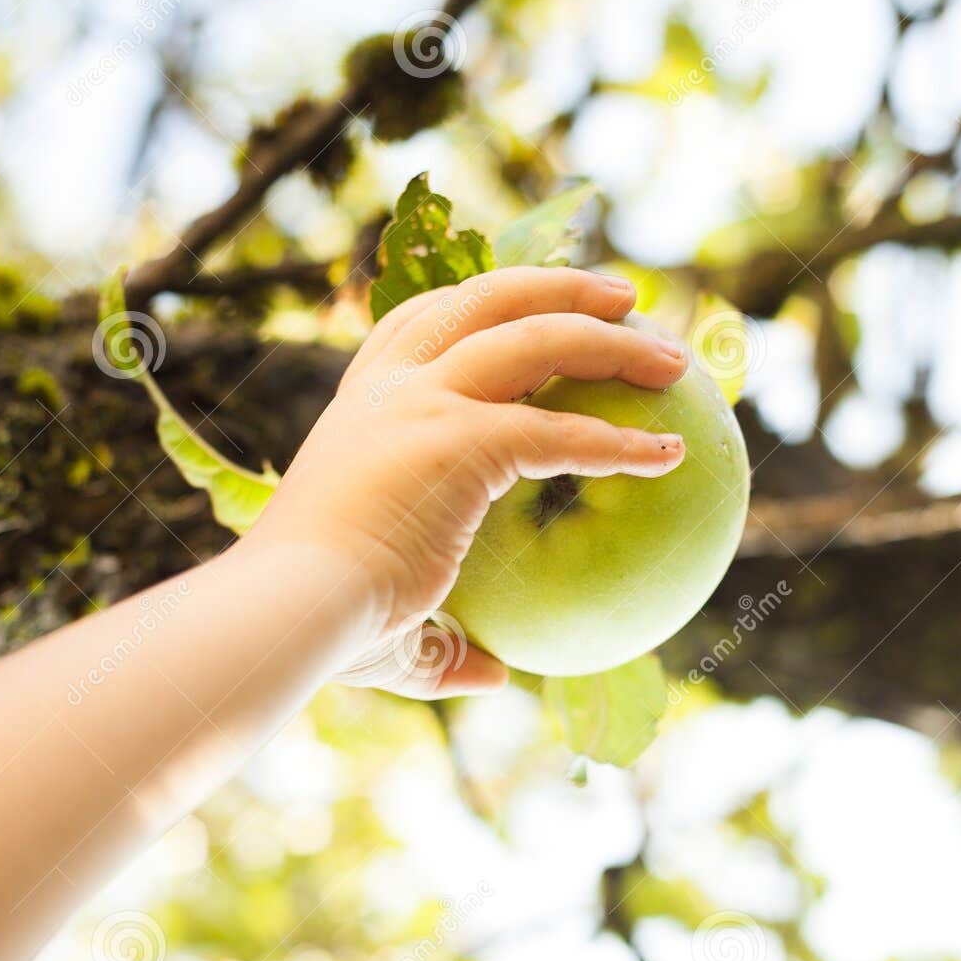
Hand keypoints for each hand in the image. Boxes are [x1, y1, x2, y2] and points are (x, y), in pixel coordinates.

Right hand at [240, 267, 689, 697]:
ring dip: (614, 339)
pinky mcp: (462, 438)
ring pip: (538, 336)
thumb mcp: (386, 615)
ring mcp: (425, 403)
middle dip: (562, 286)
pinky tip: (669, 457)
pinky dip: (623, 442)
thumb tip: (492, 674)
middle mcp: (392, 387)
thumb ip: (444, 641)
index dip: (484, 301)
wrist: (288, 613)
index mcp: (361, 404)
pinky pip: (564, 431)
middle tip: (625, 298)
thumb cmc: (325, 623)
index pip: (422, 321)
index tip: (535, 303)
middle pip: (488, 299)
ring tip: (672, 357)